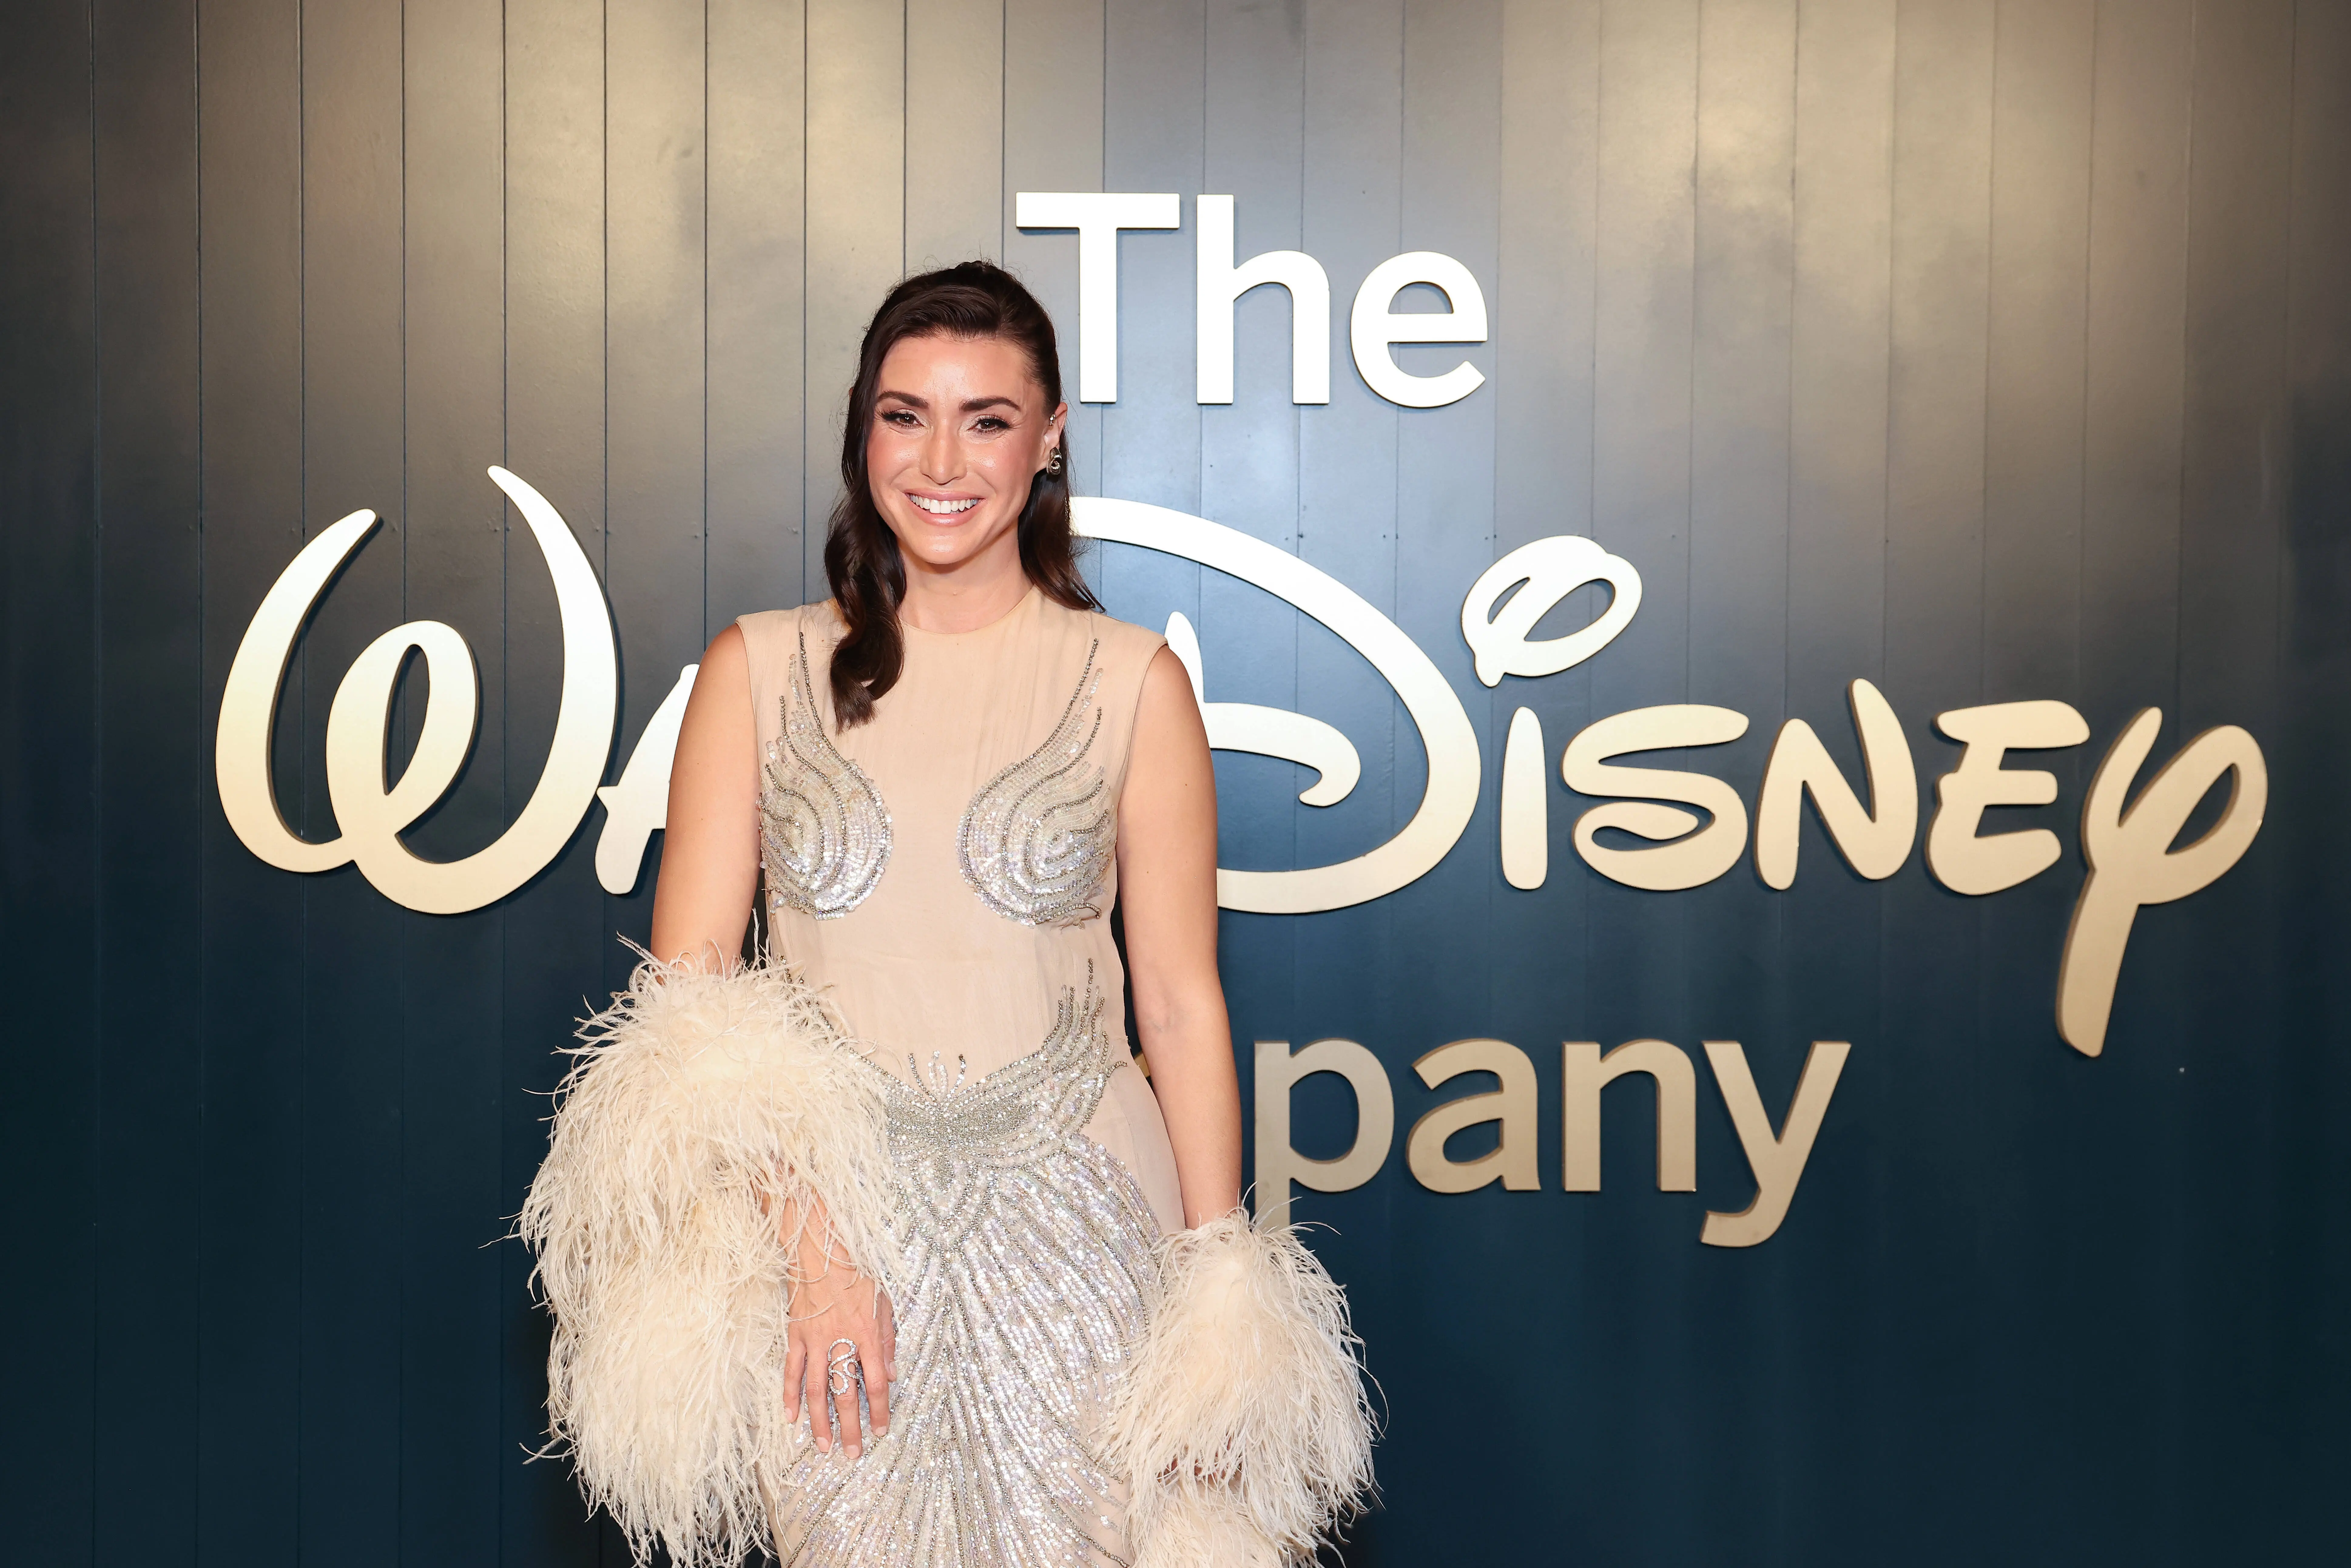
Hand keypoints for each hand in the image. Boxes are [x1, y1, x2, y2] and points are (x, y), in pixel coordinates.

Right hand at [782, 1217, 895, 1456]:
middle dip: (851, 1427)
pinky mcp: (795, 1336)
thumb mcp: (884, 1302)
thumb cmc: (857, 1273)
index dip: (879, 1409)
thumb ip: (889, 1339)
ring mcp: (815, 1341)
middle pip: (846, 1393)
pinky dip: (790, 1396)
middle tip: (852, 1454)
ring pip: (816, 1390)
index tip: (881, 1431)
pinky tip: (791, 1418)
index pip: (876, 1382)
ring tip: (824, 1447)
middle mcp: (841, 1342)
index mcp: (868, 1334)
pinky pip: (792, 1372)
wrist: (821, 1249)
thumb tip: (892, 1375)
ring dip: (820, 1422)